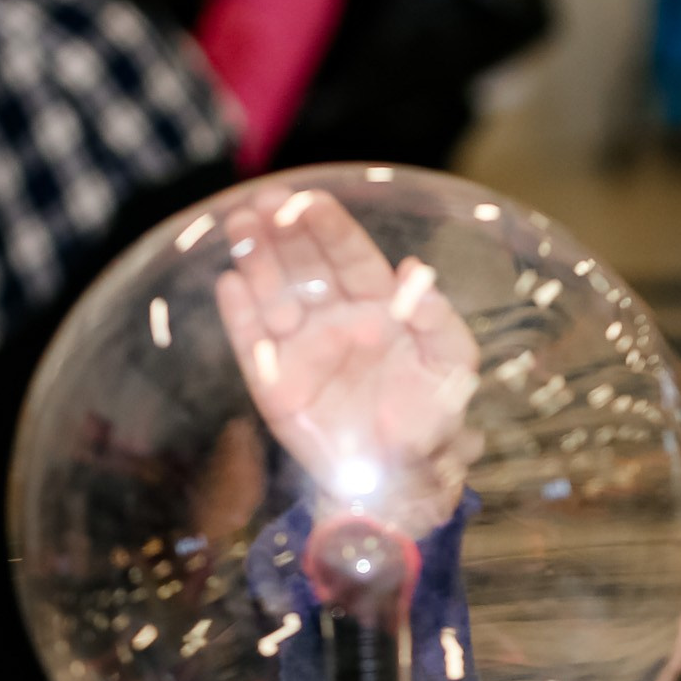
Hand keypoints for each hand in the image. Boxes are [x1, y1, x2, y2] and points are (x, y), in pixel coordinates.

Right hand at [213, 185, 483, 534]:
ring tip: (240, 225)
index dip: (329, 228)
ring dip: (255, 258)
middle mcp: (336, 320)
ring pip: (273, 293)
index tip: (308, 200)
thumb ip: (438, 319)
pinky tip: (230, 283)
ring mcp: (303, 348)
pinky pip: (253, 343)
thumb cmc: (431, 420)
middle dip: (284, 230)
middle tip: (263, 201)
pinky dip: (239, 315)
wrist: (399, 480)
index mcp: (379, 307)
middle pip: (305, 265)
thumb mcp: (451, 367)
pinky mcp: (275, 382)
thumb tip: (416, 270)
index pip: (351, 257)